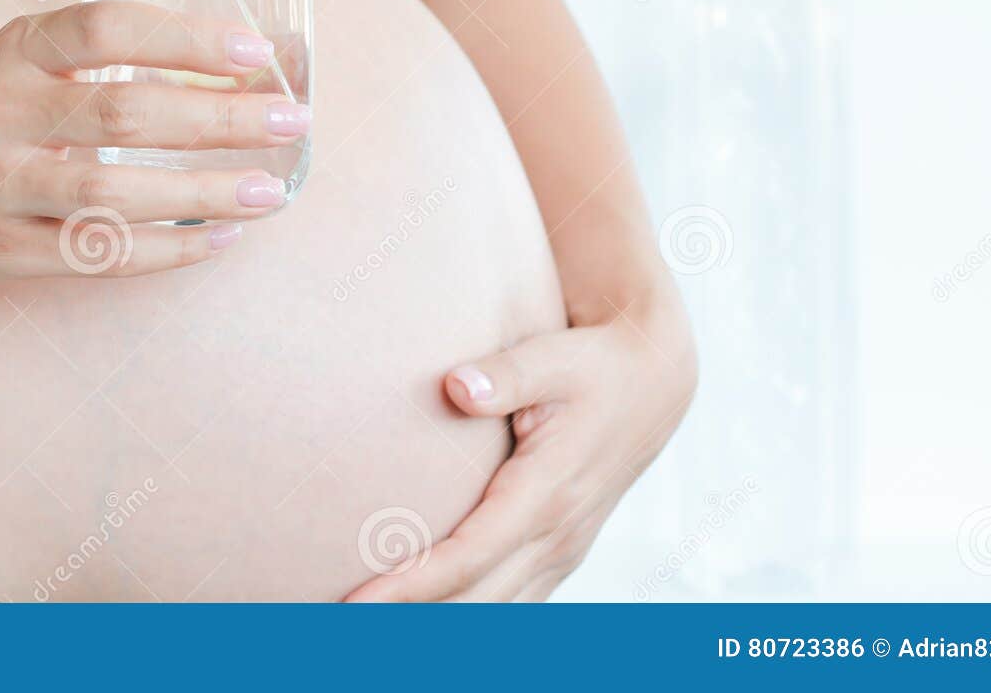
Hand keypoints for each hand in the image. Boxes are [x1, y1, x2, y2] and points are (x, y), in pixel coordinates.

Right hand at [0, 1, 308, 282]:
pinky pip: (96, 254)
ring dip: (202, 193)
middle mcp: (1, 114)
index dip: (187, 37)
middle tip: (291, 121)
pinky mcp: (1, 251)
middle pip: (124, 114)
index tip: (257, 50)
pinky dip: (165, 251)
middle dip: (219, 120)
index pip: (107, 29)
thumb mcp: (26, 61)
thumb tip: (238, 66)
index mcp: (15, 53)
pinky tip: (220, 240)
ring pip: (112, 194)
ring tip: (268, 192)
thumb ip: (110, 59)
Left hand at [345, 291, 695, 601]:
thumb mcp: (551, 359)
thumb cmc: (593, 366)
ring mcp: (562, 551)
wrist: (652, 381)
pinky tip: (424, 619)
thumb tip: (455, 387)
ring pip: (495, 612)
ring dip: (437, 626)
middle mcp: (557, 535)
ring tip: (369, 632)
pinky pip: (511, 603)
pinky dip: (467, 616)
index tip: (357, 603)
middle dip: (410, 621)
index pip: (469, 556)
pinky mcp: (559, 553)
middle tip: (338, 624)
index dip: (412, 586)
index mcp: (547, 493)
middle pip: (475, 602)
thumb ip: (503, 375)